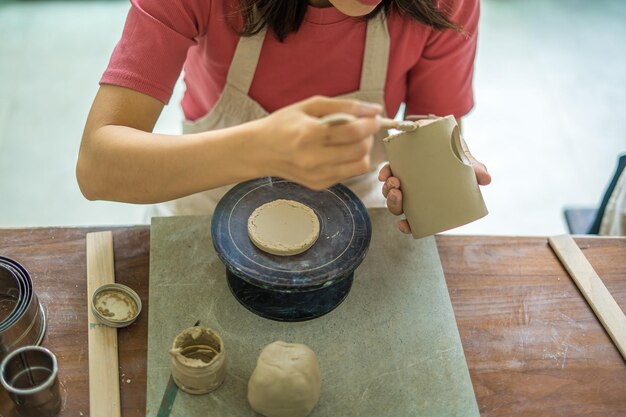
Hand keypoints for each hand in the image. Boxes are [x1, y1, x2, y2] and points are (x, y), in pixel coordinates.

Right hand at [255, 96, 381, 189]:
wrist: (260, 150)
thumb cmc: (284, 124)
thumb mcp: (310, 105)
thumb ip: (344, 105)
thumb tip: (374, 109)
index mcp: (309, 134)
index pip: (353, 131)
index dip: (370, 123)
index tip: (374, 116)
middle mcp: (313, 158)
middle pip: (360, 150)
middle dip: (369, 136)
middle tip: (363, 127)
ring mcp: (317, 175)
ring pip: (360, 165)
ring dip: (363, 150)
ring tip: (353, 140)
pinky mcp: (319, 185)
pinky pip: (348, 173)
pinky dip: (350, 160)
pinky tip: (339, 151)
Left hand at [378, 138, 490, 234]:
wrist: (443, 130)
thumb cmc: (456, 152)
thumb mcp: (466, 161)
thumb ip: (475, 169)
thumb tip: (487, 179)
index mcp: (428, 200)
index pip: (415, 220)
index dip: (408, 226)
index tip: (404, 225)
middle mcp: (413, 193)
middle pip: (398, 207)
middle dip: (394, 204)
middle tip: (399, 193)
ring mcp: (404, 180)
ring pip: (389, 193)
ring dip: (388, 191)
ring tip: (394, 181)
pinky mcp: (397, 165)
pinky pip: (386, 173)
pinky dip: (384, 174)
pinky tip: (385, 174)